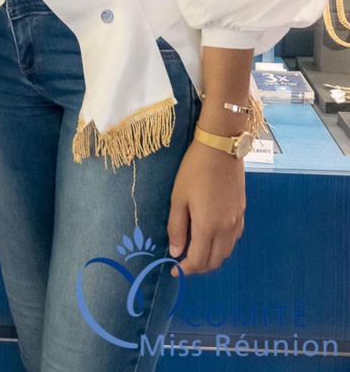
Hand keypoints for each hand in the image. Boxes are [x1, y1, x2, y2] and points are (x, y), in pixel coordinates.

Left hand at [167, 139, 244, 275]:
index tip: (174, 269)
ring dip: (211, 258)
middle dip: (198, 267)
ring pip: (226, 252)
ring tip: (195, 249)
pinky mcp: (243, 212)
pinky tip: (211, 237)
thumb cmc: (195, 170)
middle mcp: (226, 229)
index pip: (198, 260)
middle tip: (183, 261)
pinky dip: (221, 246)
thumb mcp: (178, 197)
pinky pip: (233, 239)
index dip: (185, 269)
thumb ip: (177, 227)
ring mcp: (237, 221)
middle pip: (214, 261)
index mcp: (208, 226)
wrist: (221, 148)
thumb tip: (176, 251)